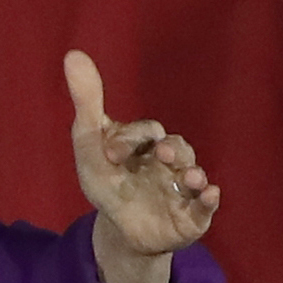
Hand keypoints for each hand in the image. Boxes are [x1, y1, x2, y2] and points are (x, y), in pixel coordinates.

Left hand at [67, 49, 219, 282]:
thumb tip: (72, 53)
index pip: (145, 131)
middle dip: (170, 151)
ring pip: (194, 174)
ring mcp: (183, 187)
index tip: (110, 154)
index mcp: (147, 143)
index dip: (129, 139)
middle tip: (159, 155)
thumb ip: (87, 102)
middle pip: (177, 148)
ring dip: (193, 173)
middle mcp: (171, 161)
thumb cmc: (108, 181)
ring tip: (190, 177)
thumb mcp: (90, 145)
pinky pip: (206, 206)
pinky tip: (210, 194)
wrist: (121, 229)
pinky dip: (209, 199)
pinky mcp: (192, 214)